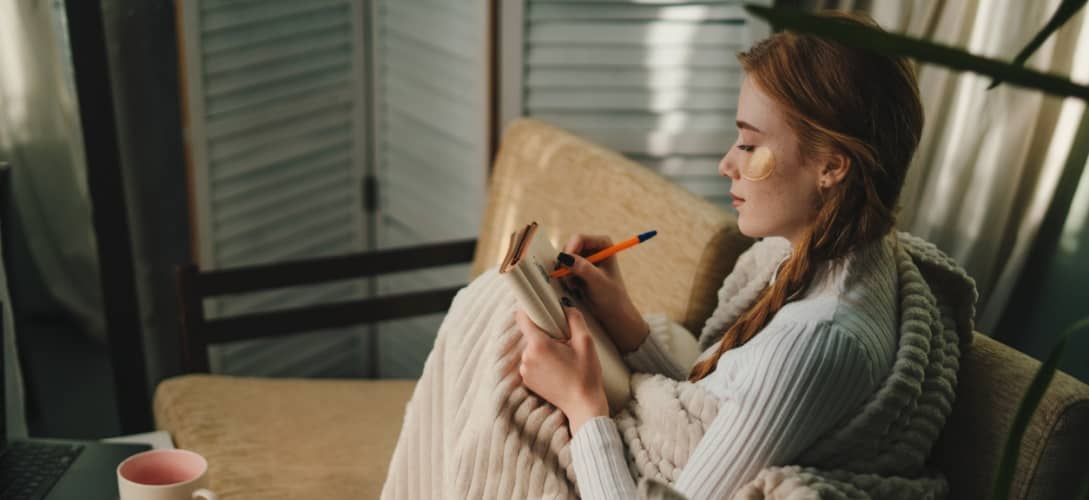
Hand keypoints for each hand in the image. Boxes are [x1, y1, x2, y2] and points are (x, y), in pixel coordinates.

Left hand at [516, 306, 609, 433]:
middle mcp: (527, 357)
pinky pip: (531, 362)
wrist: (583, 405)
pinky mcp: (527, 381)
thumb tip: (565, 308)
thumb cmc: (586, 374)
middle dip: (545, 334)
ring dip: (543, 349)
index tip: (541, 311)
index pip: (522, 318)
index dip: (530, 310)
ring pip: (531, 349)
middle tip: (564, 342)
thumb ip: (574, 319)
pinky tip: (557, 370)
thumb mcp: (586, 341)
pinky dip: (541, 362)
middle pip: (530, 334)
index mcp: (538, 345)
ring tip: (562, 359)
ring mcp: (525, 370)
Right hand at [559, 234, 648, 352]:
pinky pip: (563, 267)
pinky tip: (575, 287)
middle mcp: (594, 247)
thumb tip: (566, 257)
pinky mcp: (578, 268)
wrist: (612, 312)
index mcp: (604, 244)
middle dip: (567, 262)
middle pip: (569, 246)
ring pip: (565, 258)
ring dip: (566, 271)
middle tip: (570, 277)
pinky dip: (566, 277)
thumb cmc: (612, 297)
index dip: (571, 249)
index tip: (566, 263)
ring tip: (576, 284)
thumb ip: (584, 269)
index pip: (580, 239)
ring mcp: (585, 257)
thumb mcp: (598, 282)